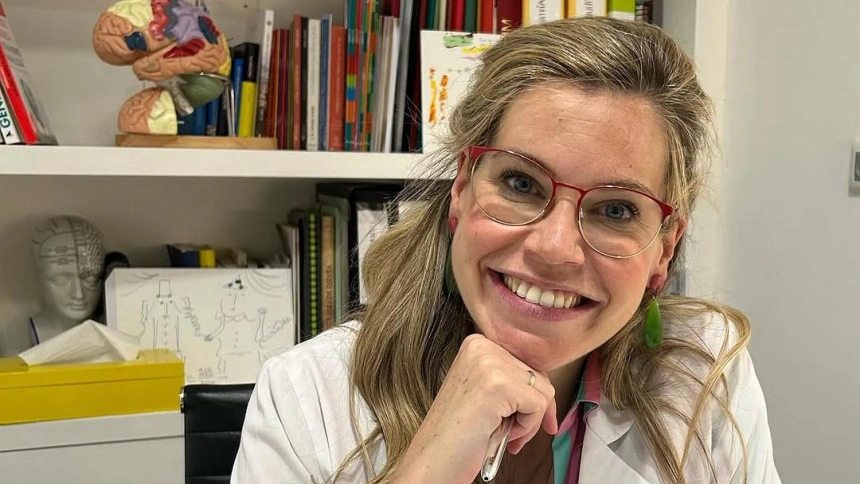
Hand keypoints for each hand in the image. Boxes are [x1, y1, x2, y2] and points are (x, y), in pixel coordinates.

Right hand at [393, 334, 557, 483]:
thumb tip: (549, 387)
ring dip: (530, 421)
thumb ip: (510, 380)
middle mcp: (482, 345)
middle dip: (534, 410)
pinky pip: (539, 404)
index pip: (526, 363)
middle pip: (539, 375)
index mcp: (477, 343)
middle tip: (514, 435)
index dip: (532, 394)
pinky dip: (528, 427)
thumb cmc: (457, 433)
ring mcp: (489, 362)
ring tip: (506, 435)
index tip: (527, 419)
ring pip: (544, 390)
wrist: (433, 460)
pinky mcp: (499, 384)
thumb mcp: (484, 392)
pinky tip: (505, 435)